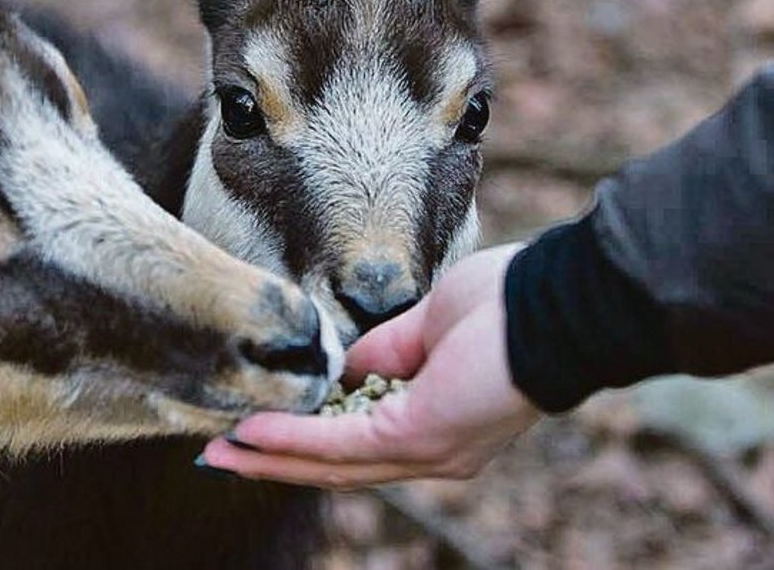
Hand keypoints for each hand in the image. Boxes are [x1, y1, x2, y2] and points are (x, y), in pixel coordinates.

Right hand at [199, 243, 541, 488]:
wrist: (552, 306)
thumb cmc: (506, 305)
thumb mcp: (427, 328)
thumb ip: (383, 353)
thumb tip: (343, 367)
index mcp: (438, 426)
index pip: (361, 446)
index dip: (306, 443)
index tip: (258, 433)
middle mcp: (433, 453)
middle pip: (337, 469)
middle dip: (275, 462)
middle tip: (221, 457)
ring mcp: (426, 451)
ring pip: (331, 464)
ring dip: (271, 458)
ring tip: (222, 452)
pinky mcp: (417, 437)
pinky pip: (339, 443)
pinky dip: (292, 440)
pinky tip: (253, 433)